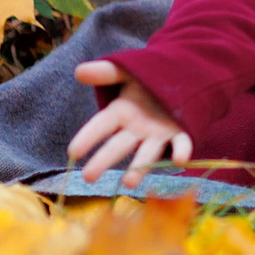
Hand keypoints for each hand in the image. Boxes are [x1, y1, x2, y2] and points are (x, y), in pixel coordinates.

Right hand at [68, 60, 192, 183]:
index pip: (100, 126)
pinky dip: (181, 151)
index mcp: (120, 112)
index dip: (87, 138)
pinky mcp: (180, 134)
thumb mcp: (126, 72)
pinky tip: (180, 159)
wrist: (180, 79)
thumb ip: (106, 72)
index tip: (73, 152)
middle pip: (118, 146)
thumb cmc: (146, 80)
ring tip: (129, 183)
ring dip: (139, 168)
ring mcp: (157, 134)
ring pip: (146, 153)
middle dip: (103, 161)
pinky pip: (181, 143)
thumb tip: (79, 71)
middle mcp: (136, 129)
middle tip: (88, 177)